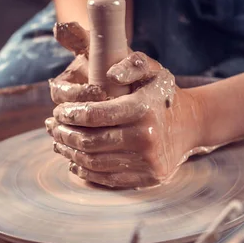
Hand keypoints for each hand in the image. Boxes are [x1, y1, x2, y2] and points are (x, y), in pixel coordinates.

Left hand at [47, 24, 203, 187]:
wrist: (192, 124)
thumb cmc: (163, 94)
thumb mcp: (152, 69)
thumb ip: (131, 64)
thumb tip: (111, 74)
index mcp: (143, 108)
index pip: (94, 114)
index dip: (69, 114)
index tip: (57, 111)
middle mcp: (146, 137)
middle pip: (90, 140)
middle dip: (64, 133)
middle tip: (51, 127)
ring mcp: (147, 161)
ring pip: (94, 161)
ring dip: (69, 152)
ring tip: (58, 142)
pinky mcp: (147, 178)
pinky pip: (107, 178)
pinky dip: (85, 171)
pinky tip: (74, 160)